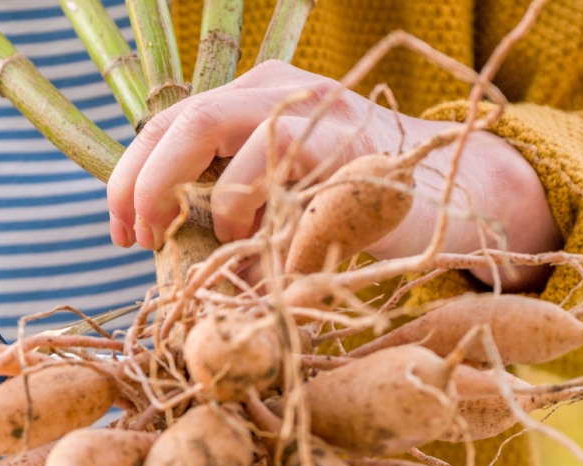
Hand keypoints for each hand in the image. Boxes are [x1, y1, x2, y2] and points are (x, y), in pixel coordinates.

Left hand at [106, 61, 560, 288]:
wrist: (462, 194)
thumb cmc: (358, 202)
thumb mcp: (283, 194)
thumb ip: (227, 206)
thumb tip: (163, 255)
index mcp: (254, 98)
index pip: (167, 124)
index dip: (129, 179)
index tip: (121, 235)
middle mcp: (281, 93)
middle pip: (184, 120)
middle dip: (146, 184)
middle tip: (141, 239)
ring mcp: (319, 114)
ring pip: (225, 135)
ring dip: (209, 206)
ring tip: (226, 248)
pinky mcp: (352, 148)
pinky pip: (281, 178)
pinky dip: (260, 224)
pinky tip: (268, 254)